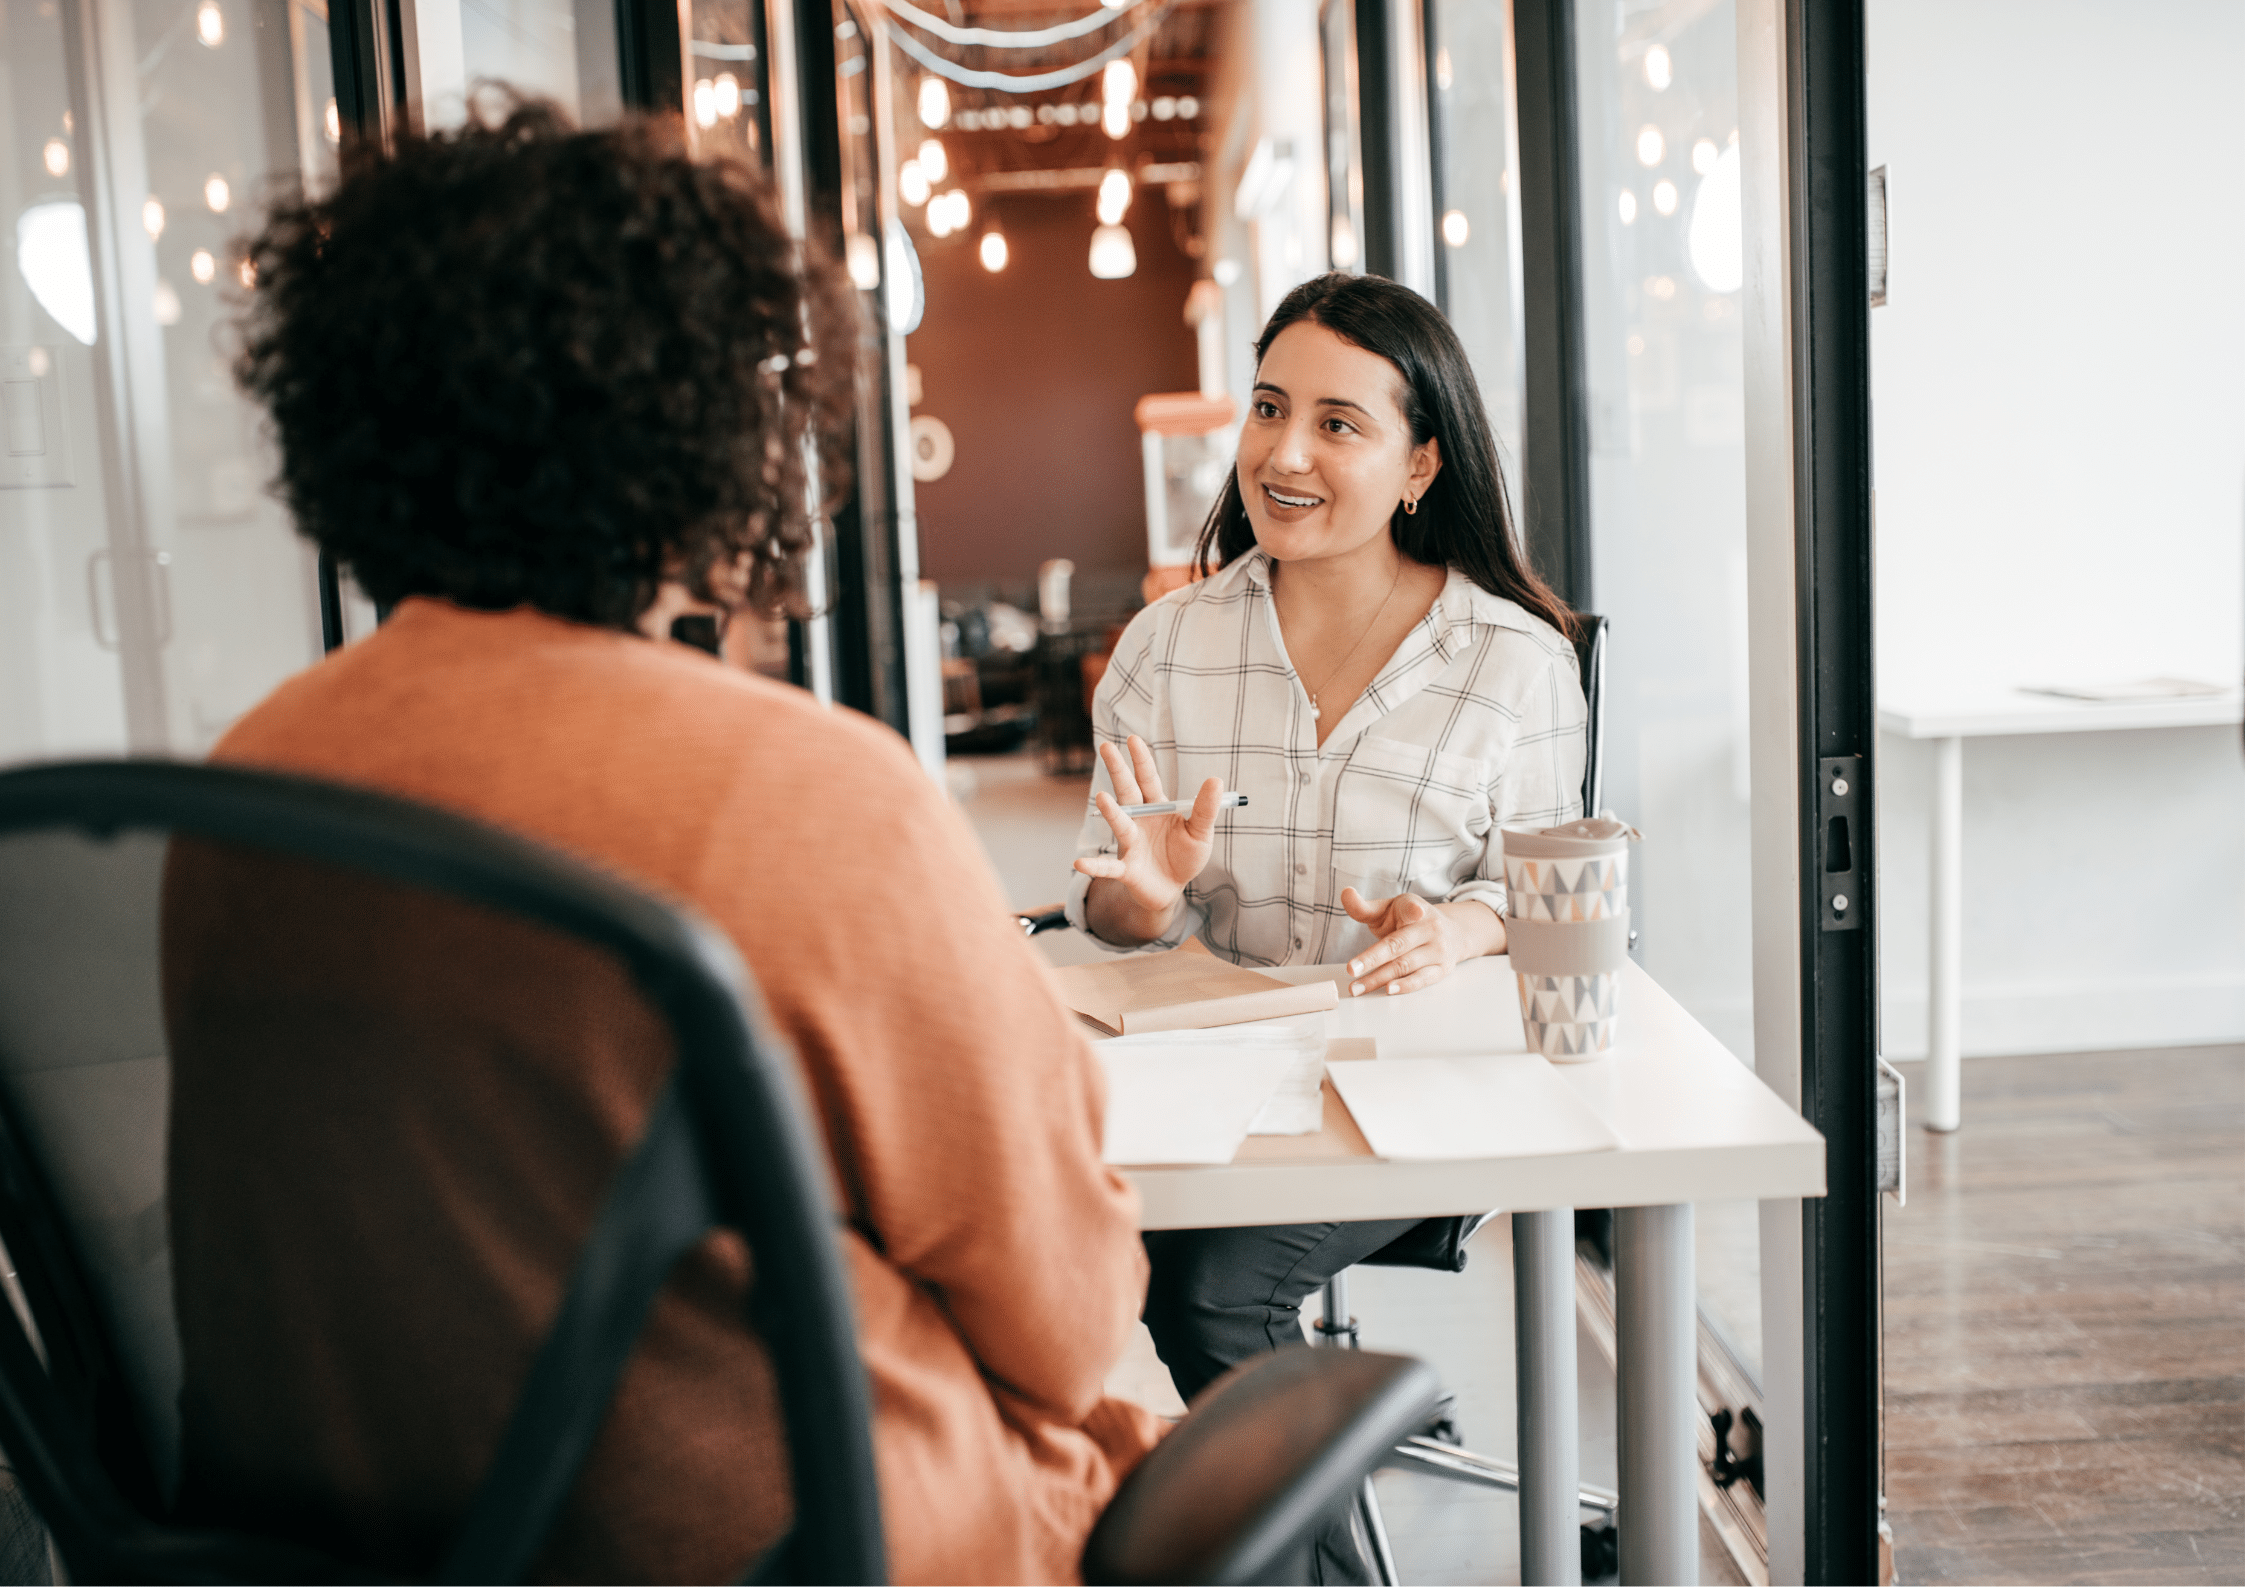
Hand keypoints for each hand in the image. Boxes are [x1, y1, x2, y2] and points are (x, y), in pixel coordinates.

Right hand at [1073, 737, 1222, 938]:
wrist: (1172, 889)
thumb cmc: (1184, 857)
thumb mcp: (1201, 832)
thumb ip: (1205, 808)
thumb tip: (1216, 779)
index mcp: (1157, 808)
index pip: (1148, 779)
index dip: (1141, 760)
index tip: (1133, 739)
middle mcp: (1139, 821)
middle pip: (1127, 792)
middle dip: (1118, 770)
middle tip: (1105, 746)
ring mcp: (1130, 844)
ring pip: (1120, 824)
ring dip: (1111, 813)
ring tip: (1102, 798)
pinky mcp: (1127, 869)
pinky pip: (1109, 868)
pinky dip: (1095, 866)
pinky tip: (1079, 863)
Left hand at [1340, 890, 1504, 996]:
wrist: (1452, 932)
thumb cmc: (1410, 919)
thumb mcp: (1390, 908)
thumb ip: (1365, 907)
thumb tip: (1346, 893)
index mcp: (1416, 909)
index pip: (1412, 910)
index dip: (1413, 911)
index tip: (1415, 912)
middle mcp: (1431, 928)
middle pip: (1399, 945)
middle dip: (1373, 958)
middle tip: (1351, 969)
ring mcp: (1438, 950)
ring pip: (1405, 966)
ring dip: (1379, 978)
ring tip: (1357, 988)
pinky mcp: (1442, 969)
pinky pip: (1422, 979)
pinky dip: (1406, 986)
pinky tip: (1388, 990)